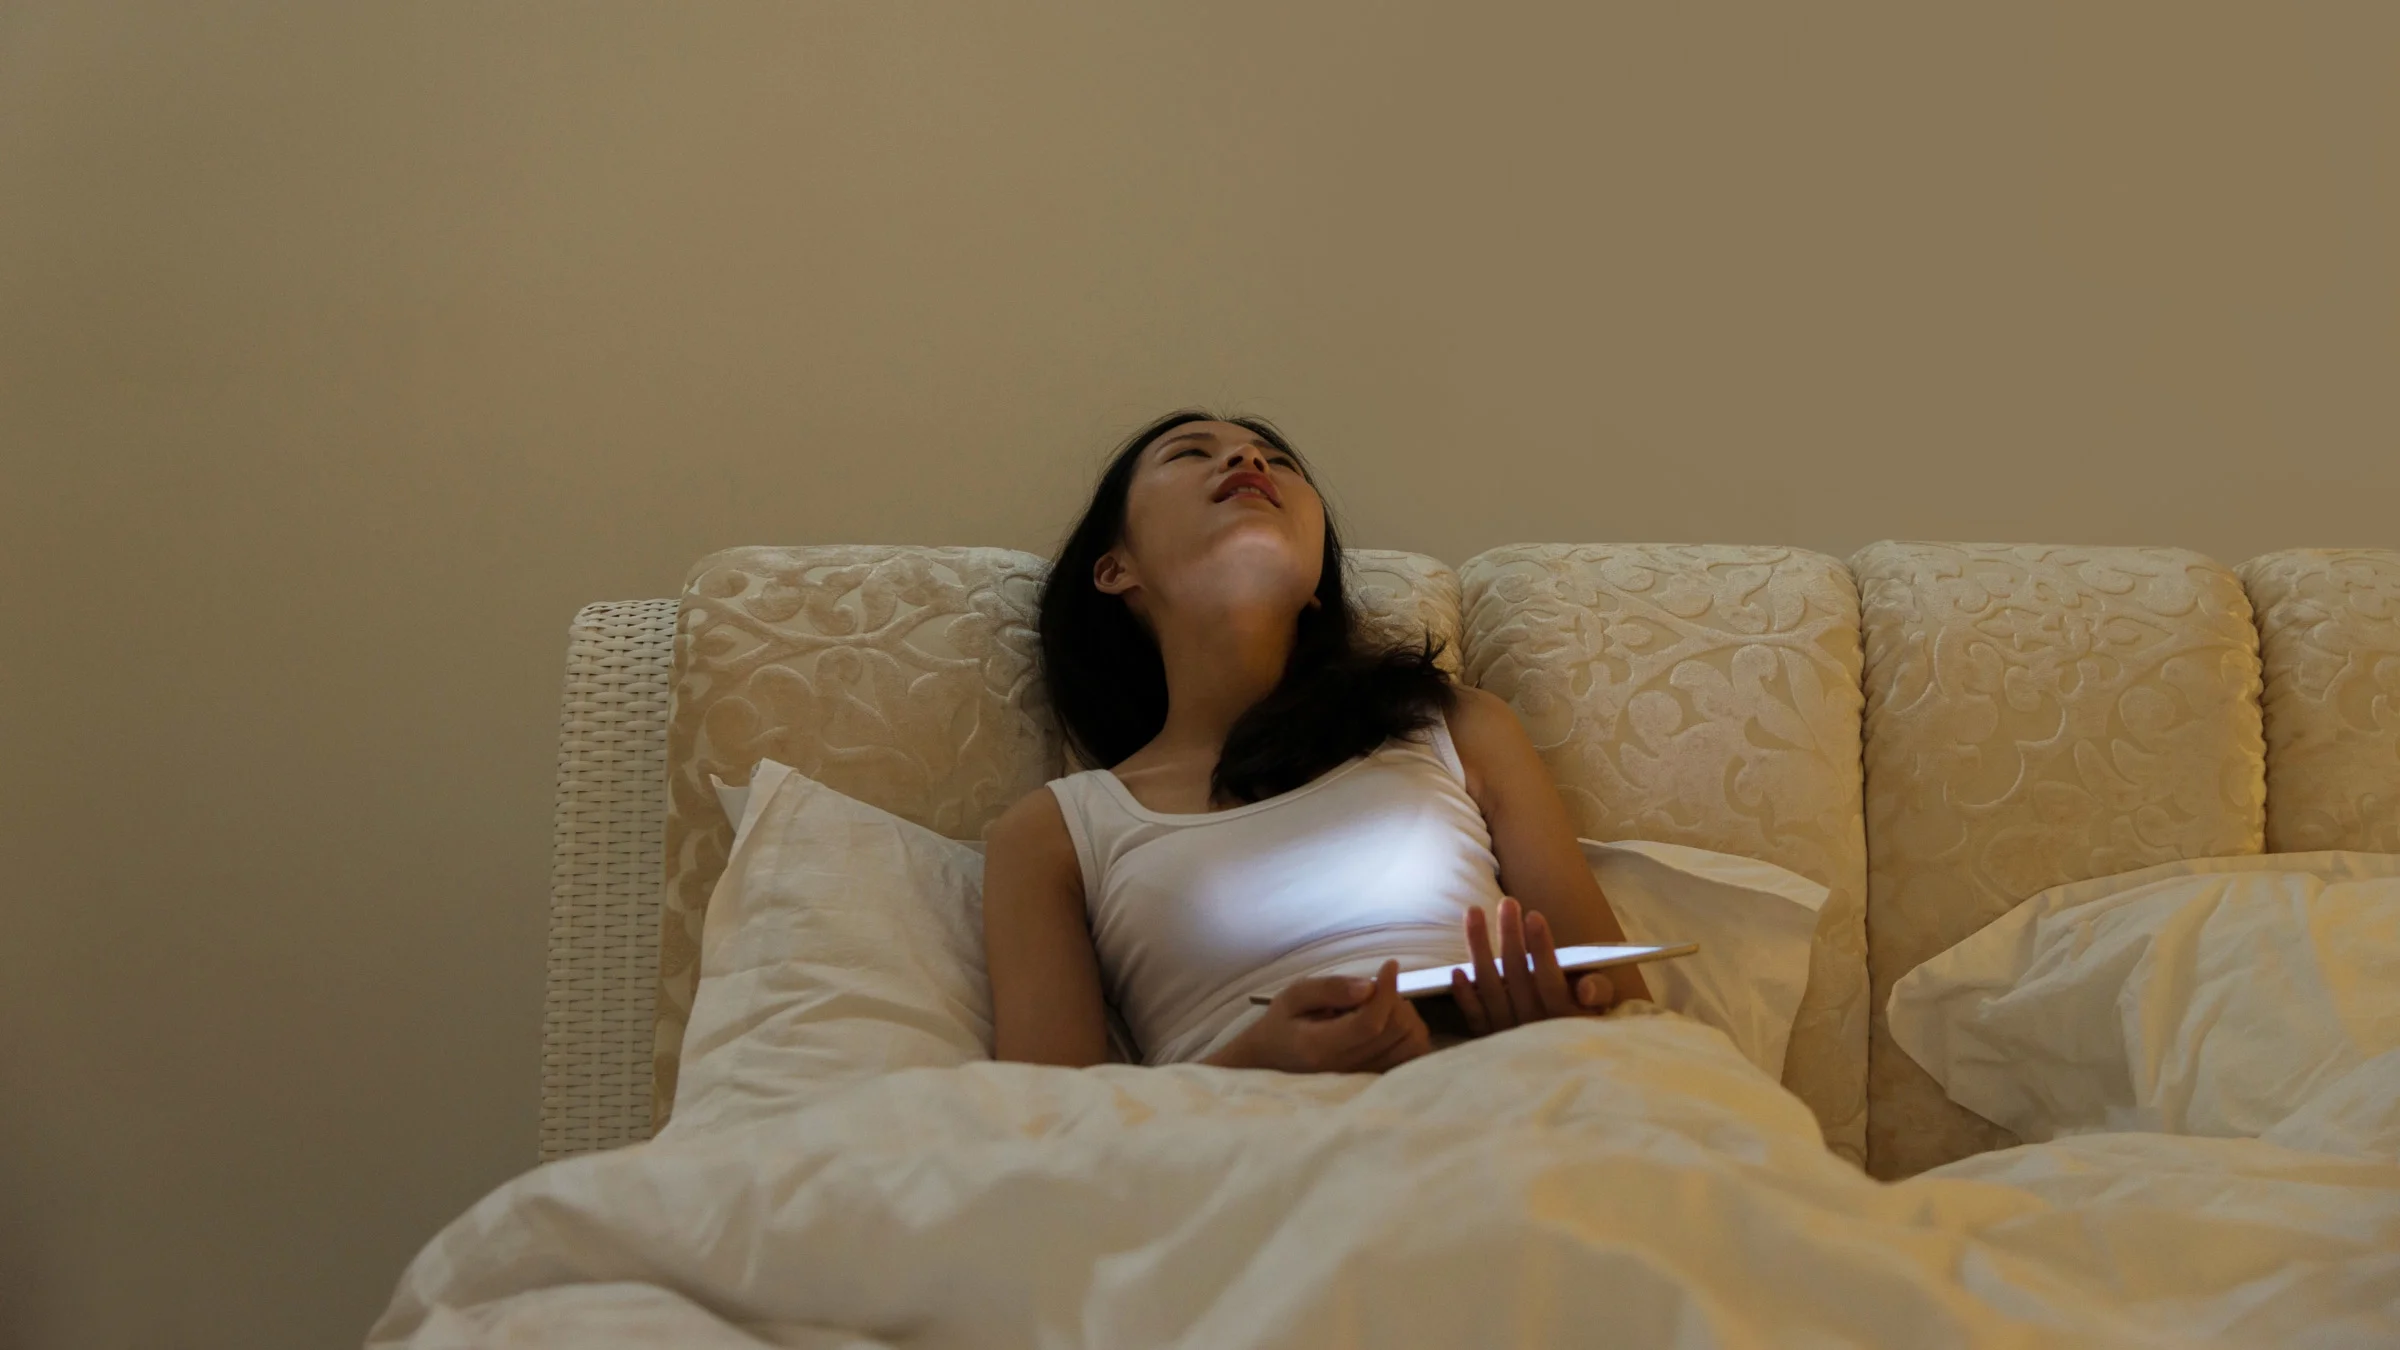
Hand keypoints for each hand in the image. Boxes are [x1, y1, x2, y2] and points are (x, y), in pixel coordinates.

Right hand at [1206, 960, 1432, 1073]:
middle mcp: (1346, 1068)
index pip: (1369, 1023)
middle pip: (1395, 1031)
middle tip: (1375, 989)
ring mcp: (1365, 1078)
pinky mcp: (1378, 1081)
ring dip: (1405, 1017)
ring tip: (1381, 1006)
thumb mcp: (1294, 996)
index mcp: (1321, 1048)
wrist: (1274, 1061)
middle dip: (1394, 1000)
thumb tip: (1369, 987)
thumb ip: (1329, 989)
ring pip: (1411, 1044)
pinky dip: (1411, 1035)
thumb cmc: (1282, 1025)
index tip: (1389, 965)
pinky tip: (1391, 1024)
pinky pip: (1414, 1058)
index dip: (1386, 991)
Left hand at [1449, 896, 1617, 1035]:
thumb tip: (1587, 987)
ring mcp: (1508, 1034)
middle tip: (1507, 903)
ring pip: (1491, 989)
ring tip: (1474, 912)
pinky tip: (1456, 970)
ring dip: (1479, 950)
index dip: (1541, 948)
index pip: (1550, 979)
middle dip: (1510, 936)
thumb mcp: (1600, 1009)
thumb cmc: (1583, 1022)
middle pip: (1516, 977)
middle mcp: (1533, 1026)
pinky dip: (1465, 996)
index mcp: (1563, 1016)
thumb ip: (1599, 992)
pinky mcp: (1489, 1040)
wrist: (1564, 1063)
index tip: (1533, 915)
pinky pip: (1474, 1017)